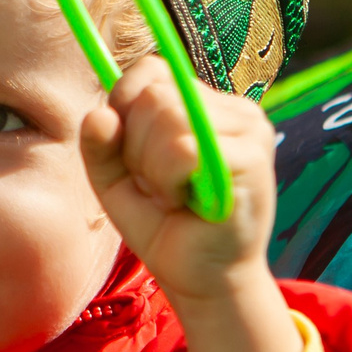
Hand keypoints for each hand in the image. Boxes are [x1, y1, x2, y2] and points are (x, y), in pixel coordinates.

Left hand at [80, 57, 301, 351]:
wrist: (204, 281)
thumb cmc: (164, 226)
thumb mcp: (117, 180)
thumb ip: (100, 144)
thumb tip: (99, 113)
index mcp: (205, 105)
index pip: (149, 71)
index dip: (124, 108)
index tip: (131, 153)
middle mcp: (233, 107)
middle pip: (152, 95)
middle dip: (136, 148)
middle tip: (161, 187)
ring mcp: (248, 127)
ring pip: (166, 116)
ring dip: (153, 169)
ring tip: (174, 196)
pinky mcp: (251, 155)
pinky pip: (183, 147)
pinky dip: (169, 180)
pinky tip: (188, 202)